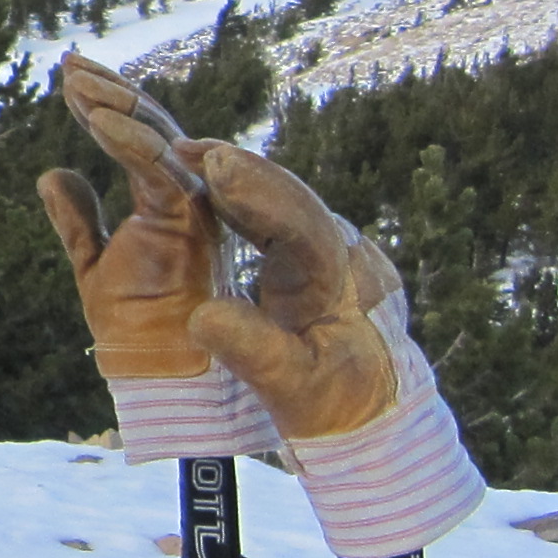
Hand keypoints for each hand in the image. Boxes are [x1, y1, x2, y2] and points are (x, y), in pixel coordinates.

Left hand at [36, 53, 227, 380]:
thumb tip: (52, 173)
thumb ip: (76, 217)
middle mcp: (189, 195)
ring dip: (113, 104)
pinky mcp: (187, 222)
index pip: (140, 137)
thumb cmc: (133, 321)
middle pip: (152, 125)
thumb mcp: (90, 260)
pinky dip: (126, 140)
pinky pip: (156, 169)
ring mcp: (192, 205)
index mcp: (170, 199)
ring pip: (157, 137)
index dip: (105, 104)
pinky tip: (94, 118)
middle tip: (68, 63)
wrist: (153, 367)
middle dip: (109, 88)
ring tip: (72, 81)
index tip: (69, 75)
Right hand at [180, 139, 407, 443]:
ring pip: (284, 196)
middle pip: (290, 195)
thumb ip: (251, 350)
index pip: (299, 222)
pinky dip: (242, 193)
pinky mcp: (320, 251)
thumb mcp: (292, 390)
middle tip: (181, 145)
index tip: (212, 164)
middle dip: (237, 168)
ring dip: (236, 174)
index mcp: (341, 284)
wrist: (376, 412)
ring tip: (183, 153)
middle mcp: (345, 253)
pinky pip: (280, 209)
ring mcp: (336, 247)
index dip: (255, 190)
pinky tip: (208, 182)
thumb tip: (202, 316)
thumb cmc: (333, 406)